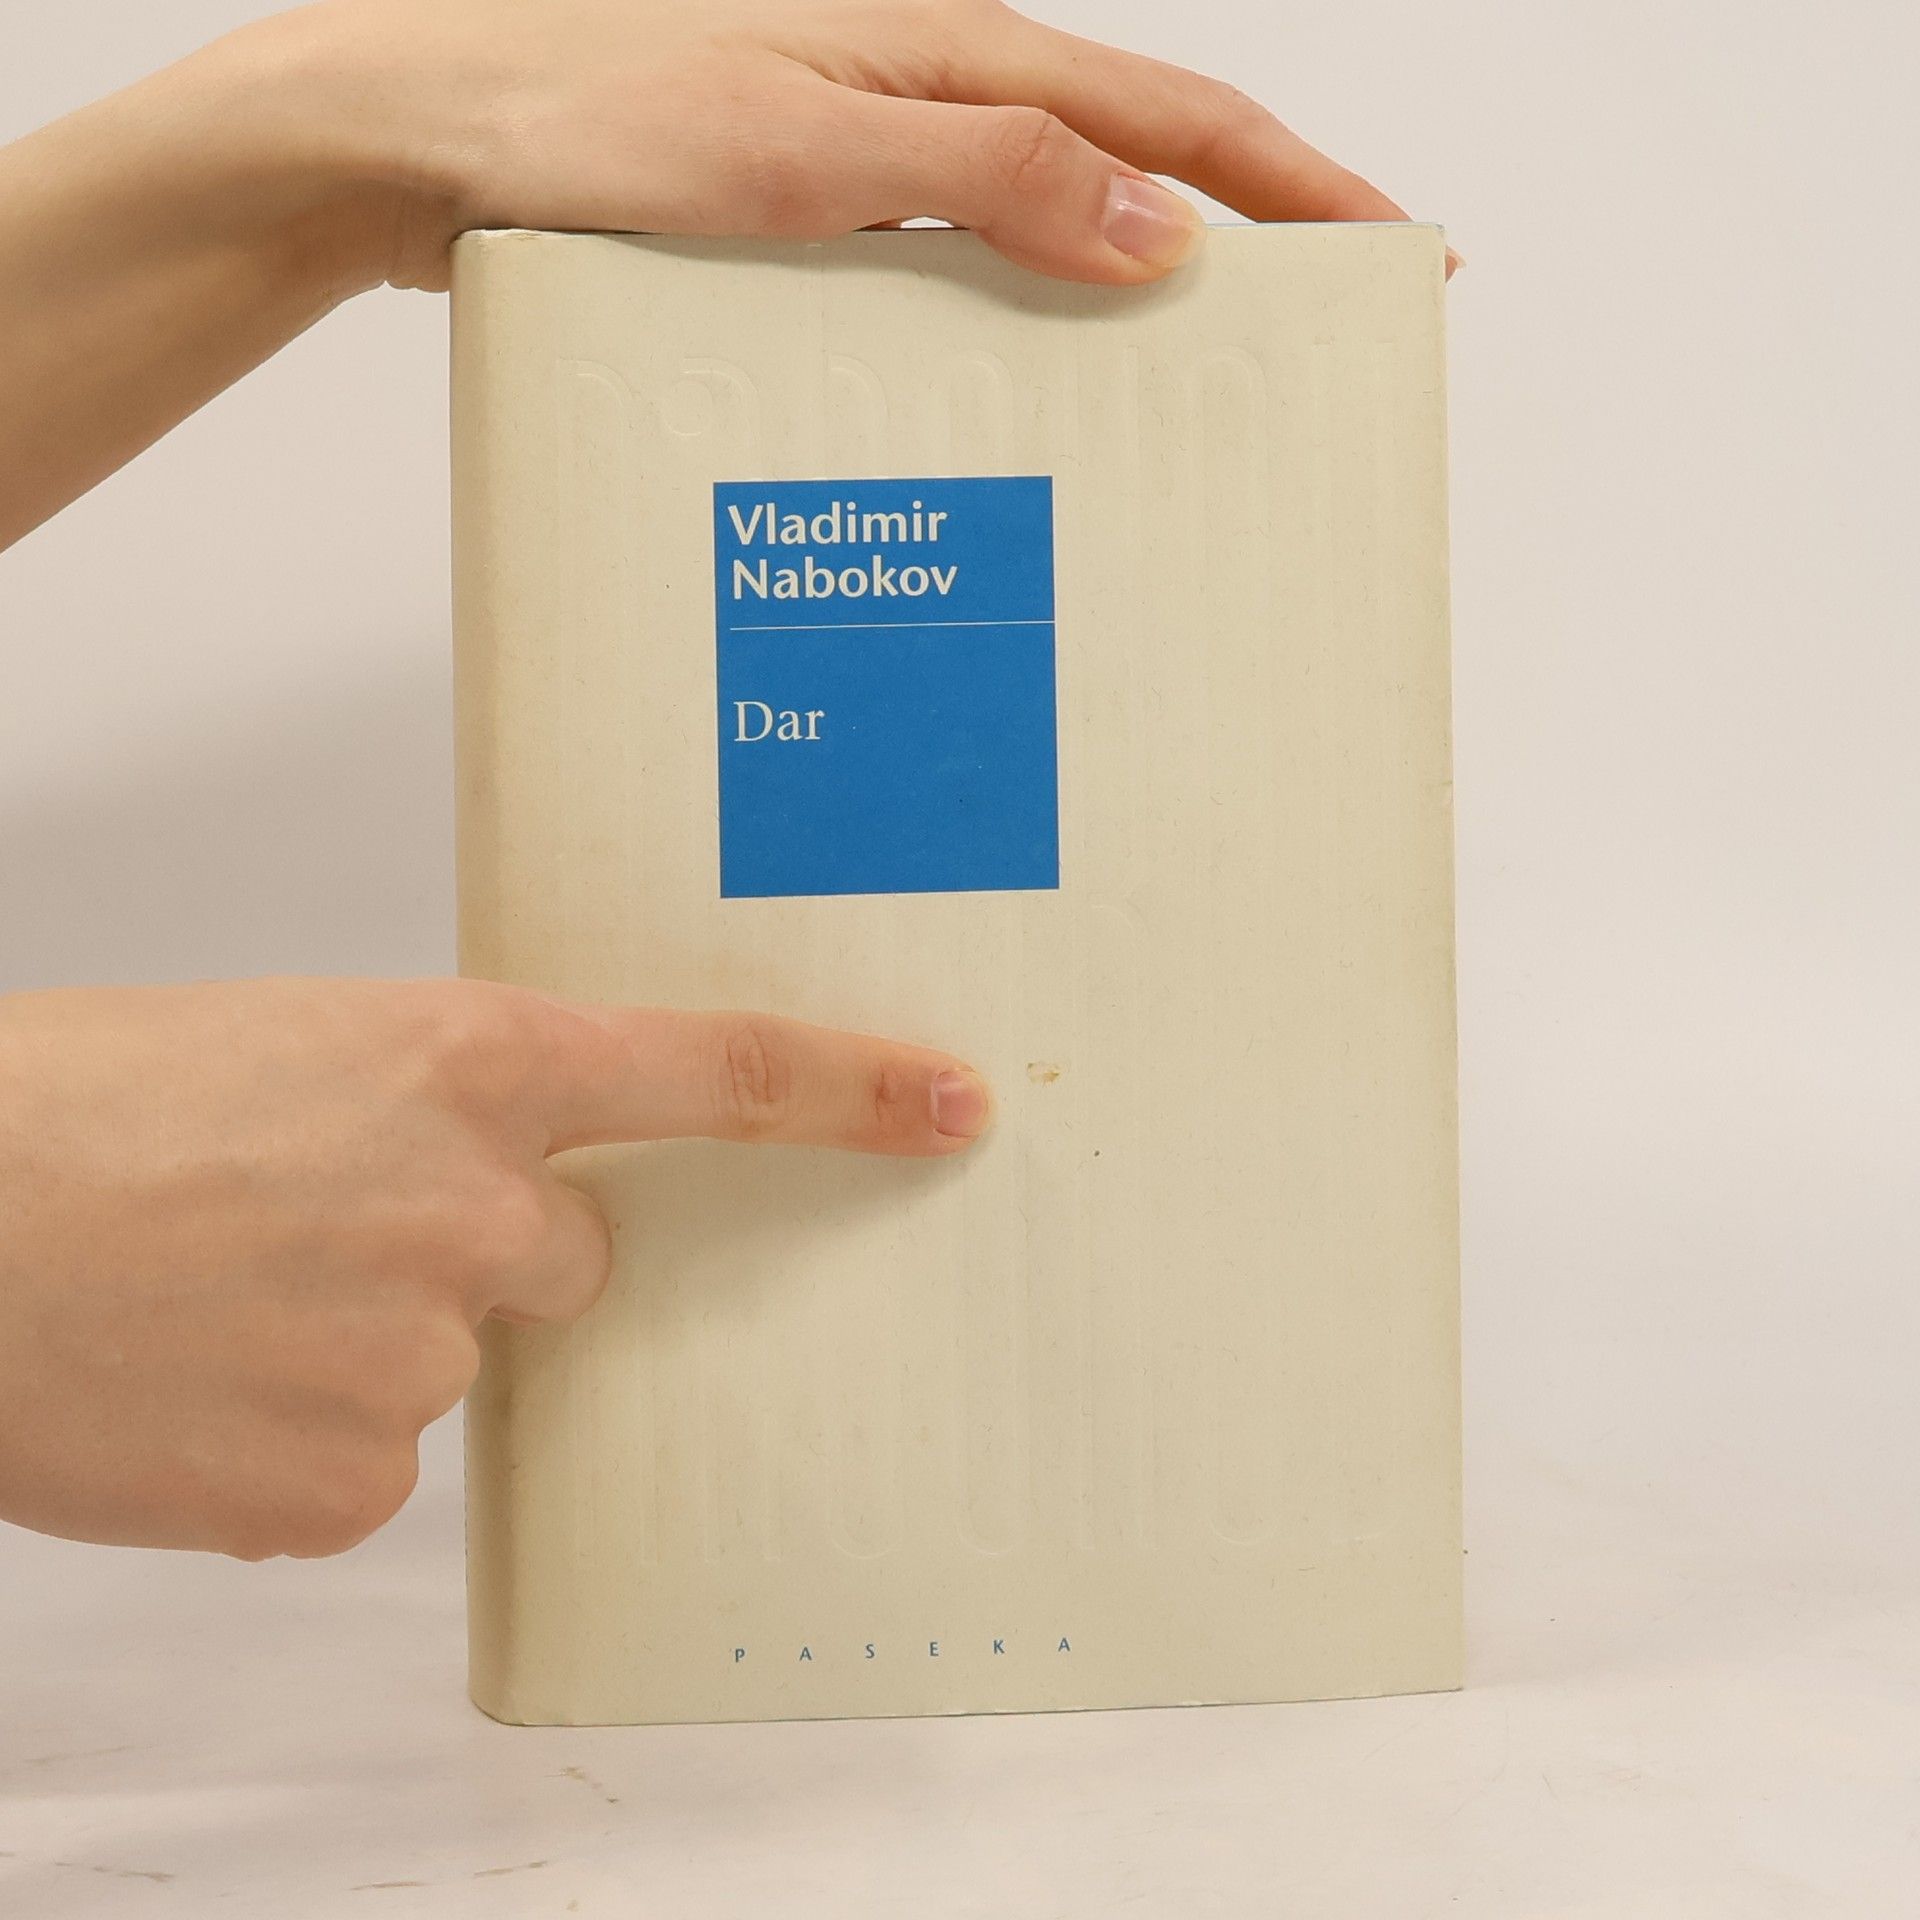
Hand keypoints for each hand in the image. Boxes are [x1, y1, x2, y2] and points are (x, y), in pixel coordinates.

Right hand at [0, 978, 990, 1558]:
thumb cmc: (84, 1107)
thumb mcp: (301, 1047)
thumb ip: (443, 1107)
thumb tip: (519, 1191)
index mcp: (469, 1061)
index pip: (712, 1070)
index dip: (845, 1088)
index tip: (947, 1103)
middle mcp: (477, 1207)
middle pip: (573, 1259)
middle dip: (486, 1251)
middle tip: (326, 1222)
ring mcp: (423, 1358)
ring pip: (455, 1366)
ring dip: (367, 1342)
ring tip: (220, 1294)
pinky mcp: (355, 1488)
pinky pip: (376, 1471)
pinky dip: (303, 1437)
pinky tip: (203, 1386)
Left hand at [261, 0, 1420, 290]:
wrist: (422, 142)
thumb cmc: (581, 118)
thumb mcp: (803, 148)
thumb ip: (987, 176)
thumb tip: (1161, 226)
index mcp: (951, 56)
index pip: (1177, 119)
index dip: (1297, 189)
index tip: (1394, 253)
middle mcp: (924, 101)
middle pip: (1132, 169)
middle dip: (1240, 245)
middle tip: (1313, 343)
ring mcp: (869, 163)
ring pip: (1043, 233)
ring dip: (1127, 297)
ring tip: (1194, 394)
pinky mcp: (811, 224)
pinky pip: (950, 277)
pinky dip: (1011, 330)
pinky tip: (1021, 394)